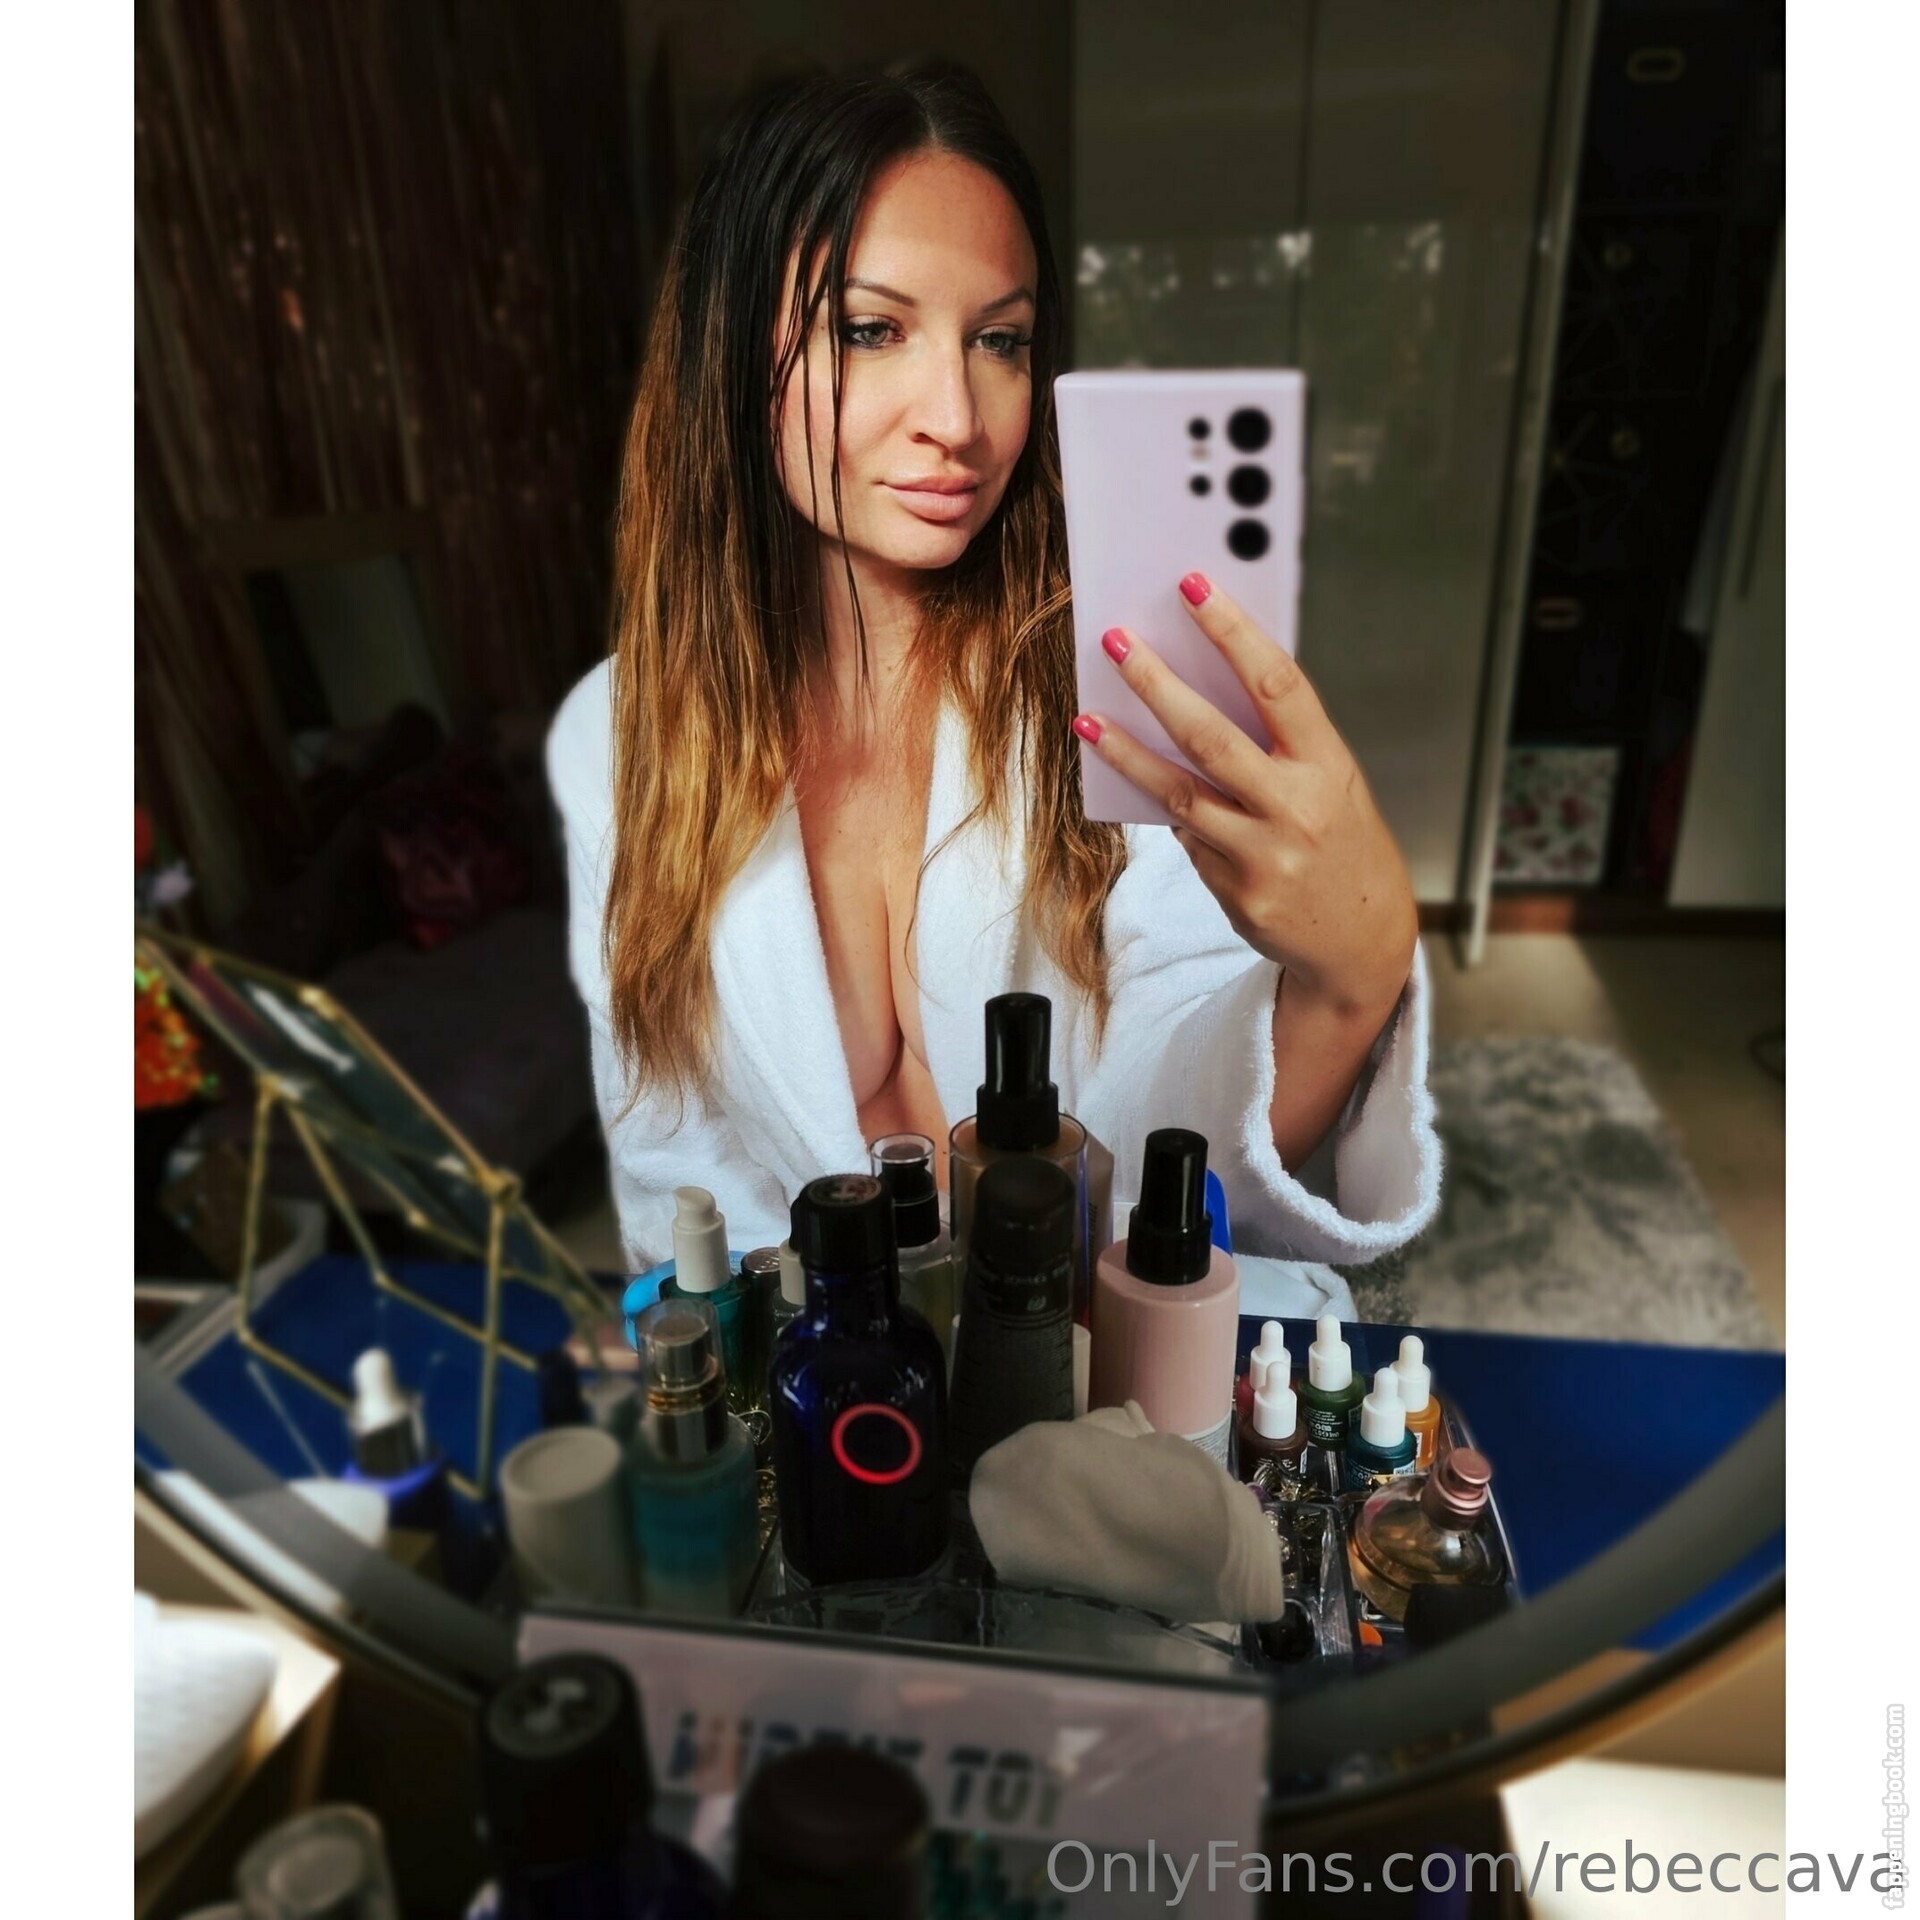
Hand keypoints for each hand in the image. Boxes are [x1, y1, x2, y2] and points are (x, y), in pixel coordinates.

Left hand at [1073, 571, 1416, 1026]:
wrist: (1363, 939)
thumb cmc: (1342, 842)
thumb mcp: (1329, 782)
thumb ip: (1277, 743)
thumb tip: (1199, 690)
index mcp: (1328, 764)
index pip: (1277, 683)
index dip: (1233, 630)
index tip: (1194, 586)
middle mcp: (1296, 807)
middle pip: (1211, 736)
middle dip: (1157, 683)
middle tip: (1116, 641)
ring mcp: (1263, 854)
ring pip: (1178, 793)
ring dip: (1126, 752)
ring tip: (1087, 718)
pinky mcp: (1235, 890)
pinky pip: (1186, 838)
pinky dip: (1165, 810)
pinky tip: (1143, 788)